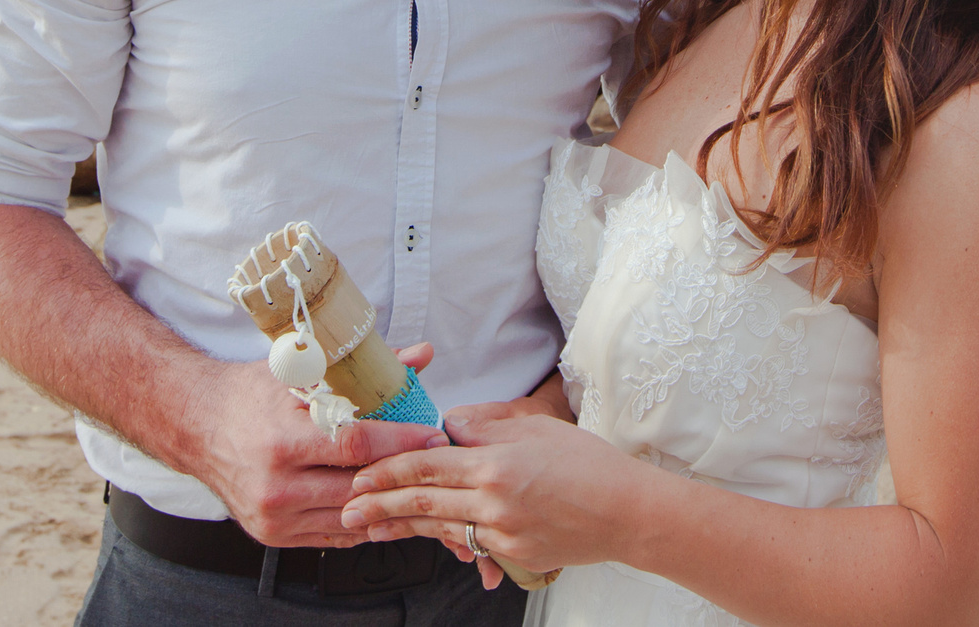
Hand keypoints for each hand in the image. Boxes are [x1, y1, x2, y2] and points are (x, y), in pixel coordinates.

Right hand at [185, 343, 445, 547]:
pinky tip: (378, 496)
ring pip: (351, 516)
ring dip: (385, 497)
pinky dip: (360, 516)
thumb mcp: (301, 373)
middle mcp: (276, 487)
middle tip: (434, 455)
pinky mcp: (274, 536)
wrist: (197, 427)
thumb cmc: (249, 395)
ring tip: (413, 476)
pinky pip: (333, 535)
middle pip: (359, 485)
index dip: (401, 441)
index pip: (356, 446)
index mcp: (282, 442)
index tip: (433, 434)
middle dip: (402, 470)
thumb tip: (420, 355)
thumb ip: (363, 370)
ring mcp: (275, 518)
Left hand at [342, 401, 652, 580]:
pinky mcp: (515, 554)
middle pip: (423, 501)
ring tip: (372, 528)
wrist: (630, 512)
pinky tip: (425, 538)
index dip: (388, 469)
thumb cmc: (589, 463)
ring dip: (402, 527)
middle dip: (380, 504)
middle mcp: (495, 501)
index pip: (427, 465)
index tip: (361, 473)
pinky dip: (445, 539)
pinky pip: (472, 544)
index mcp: (496, 463)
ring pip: (441, 526)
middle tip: (348, 509)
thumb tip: (447, 427)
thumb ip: (485, 425)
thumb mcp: (535, 427)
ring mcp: (504, 533)